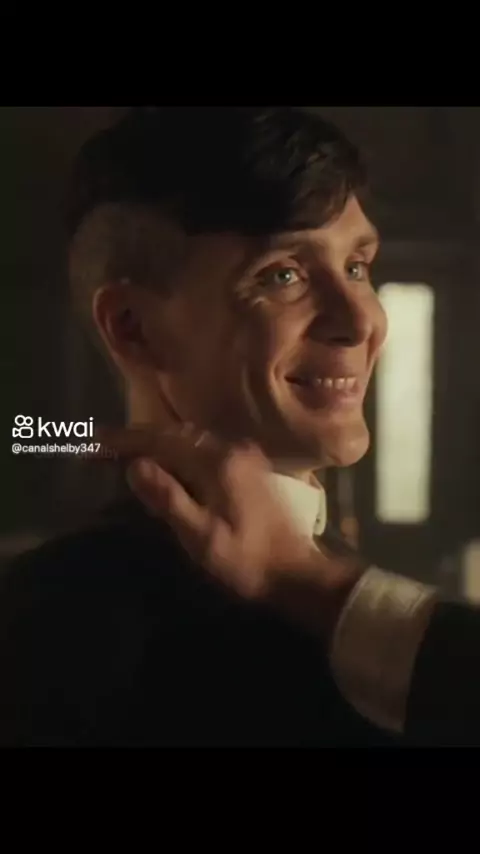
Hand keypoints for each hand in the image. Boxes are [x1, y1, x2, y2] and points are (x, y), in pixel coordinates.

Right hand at [99, 424, 362, 635]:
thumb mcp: (200, 536)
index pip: (161, 440)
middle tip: (102, 451)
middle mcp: (231, 448)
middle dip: (137, 440)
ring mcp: (243, 456)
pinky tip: (164, 467)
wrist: (297, 575)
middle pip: (174, 434)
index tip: (93, 445)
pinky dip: (176, 454)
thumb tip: (135, 466)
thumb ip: (167, 498)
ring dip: (156, 445)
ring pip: (189, 440)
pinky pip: (202, 450)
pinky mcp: (248, 469)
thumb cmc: (246, 561)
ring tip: (125, 457)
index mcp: (218, 461)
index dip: (124, 441)